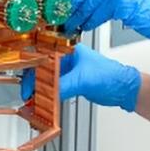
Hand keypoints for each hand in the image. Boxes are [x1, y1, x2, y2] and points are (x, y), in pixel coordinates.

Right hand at [21, 44, 141, 111]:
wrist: (123, 89)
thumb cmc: (110, 76)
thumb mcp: (83, 80)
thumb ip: (62, 86)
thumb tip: (45, 93)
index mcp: (70, 49)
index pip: (45, 55)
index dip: (33, 67)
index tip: (26, 80)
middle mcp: (68, 58)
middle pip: (44, 67)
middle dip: (34, 80)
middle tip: (28, 93)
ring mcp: (70, 70)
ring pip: (48, 78)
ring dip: (40, 88)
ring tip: (32, 99)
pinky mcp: (72, 82)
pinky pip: (55, 87)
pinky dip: (48, 94)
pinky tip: (42, 101)